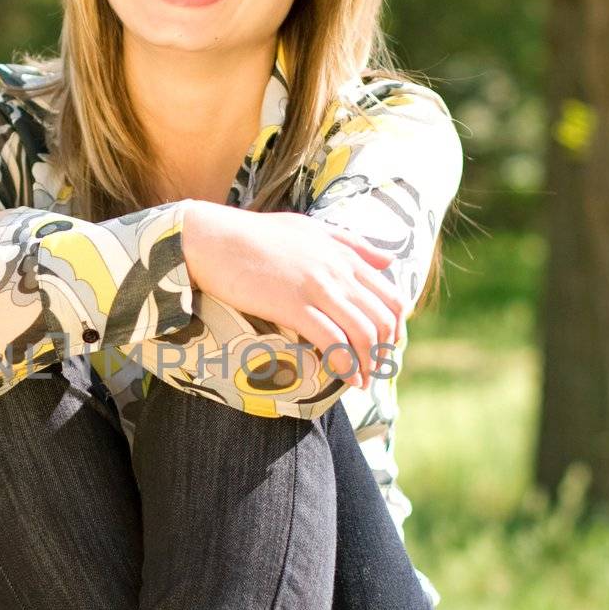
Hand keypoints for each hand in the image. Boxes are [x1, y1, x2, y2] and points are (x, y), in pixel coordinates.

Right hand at [181, 201, 407, 388]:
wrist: (213, 238)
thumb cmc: (255, 235)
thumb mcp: (310, 228)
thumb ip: (351, 244)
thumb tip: (388, 261)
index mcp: (344, 255)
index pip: (391, 296)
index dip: (395, 329)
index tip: (385, 348)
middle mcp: (337, 271)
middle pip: (382, 319)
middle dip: (384, 352)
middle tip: (374, 370)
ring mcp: (317, 287)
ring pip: (362, 332)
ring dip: (368, 363)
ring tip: (362, 381)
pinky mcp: (292, 305)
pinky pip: (332, 340)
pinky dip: (345, 364)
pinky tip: (346, 379)